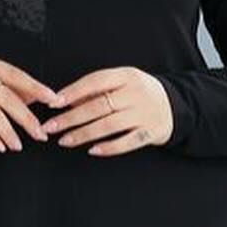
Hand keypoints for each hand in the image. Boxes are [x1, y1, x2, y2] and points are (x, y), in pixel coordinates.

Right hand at [0, 53, 64, 152]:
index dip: (35, 88)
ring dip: (9, 133)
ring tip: (19, 145)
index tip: (52, 100)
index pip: (14, 75)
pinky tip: (0, 147)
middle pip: (6, 98)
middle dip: (26, 118)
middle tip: (40, 133)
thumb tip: (35, 97)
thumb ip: (4, 84)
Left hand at [40, 66, 172, 154]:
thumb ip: (97, 90)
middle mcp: (136, 93)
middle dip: (71, 118)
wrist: (175, 106)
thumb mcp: (122, 82)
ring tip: (65, 140)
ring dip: (83, 134)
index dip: (73, 92)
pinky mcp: (150, 132)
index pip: (96, 81)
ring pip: (109, 125)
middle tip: (51, 127)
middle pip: (98, 106)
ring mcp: (144, 114)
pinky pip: (126, 142)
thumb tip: (66, 101)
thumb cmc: (139, 93)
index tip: (54, 102)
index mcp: (127, 76)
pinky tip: (92, 150)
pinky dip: (108, 147)